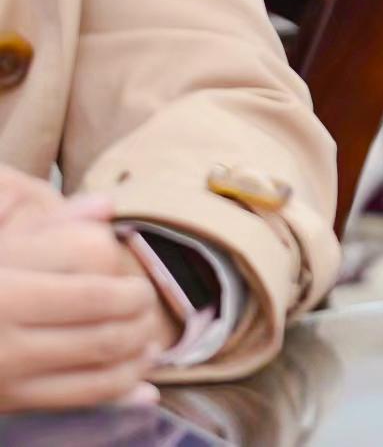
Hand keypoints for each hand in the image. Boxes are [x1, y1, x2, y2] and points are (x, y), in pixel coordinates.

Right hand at [0, 186, 166, 413]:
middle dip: (138, 310)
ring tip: (146, 340)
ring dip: (137, 348)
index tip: (130, 274)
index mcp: (6, 283)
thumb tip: (106, 205)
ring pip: (101, 357)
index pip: (91, 268)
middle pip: (104, 318)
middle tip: (144, 304)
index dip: (122, 272)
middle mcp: (5, 329)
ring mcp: (8, 370)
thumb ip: (50, 227)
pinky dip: (122, 387)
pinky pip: (81, 397)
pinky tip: (139, 378)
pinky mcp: (10, 402)